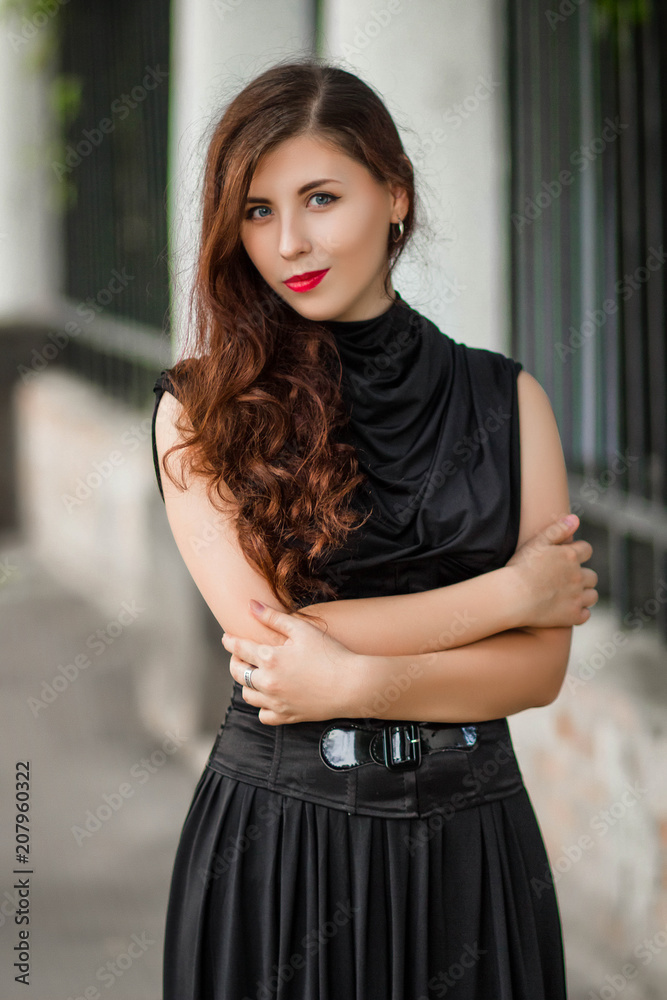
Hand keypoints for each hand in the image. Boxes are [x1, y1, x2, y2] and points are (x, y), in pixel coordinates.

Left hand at [222, 599, 361, 725]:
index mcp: (271, 659)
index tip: (227, 638)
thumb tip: (251, 606)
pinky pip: (264, 716)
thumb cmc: (330, 654)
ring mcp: (277, 702)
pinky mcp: (288, 715)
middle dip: (234, 662)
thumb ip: (274, 618)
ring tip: (254, 674)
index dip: (230, 642)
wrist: (352, 685)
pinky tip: (268, 697)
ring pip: (248, 695)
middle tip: (239, 656)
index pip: (240, 649)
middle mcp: (269, 683)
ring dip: (246, 683)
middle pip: (238, 673)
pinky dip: (262, 706)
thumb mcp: (302, 630)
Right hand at [506, 513, 598, 626]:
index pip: (587, 550)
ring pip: (592, 596)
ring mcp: (577, 597)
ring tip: (568, 596)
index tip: (567, 559)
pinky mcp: (572, 616)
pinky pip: (585, 614)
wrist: (512, 596)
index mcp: (570, 556)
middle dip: (582, 577)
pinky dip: (579, 612)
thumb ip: (557, 529)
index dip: (578, 553)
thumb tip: (576, 518)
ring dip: (584, 595)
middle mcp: (578, 576)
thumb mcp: (536, 542)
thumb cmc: (520, 567)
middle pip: (592, 576)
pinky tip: (566, 610)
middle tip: (566, 581)